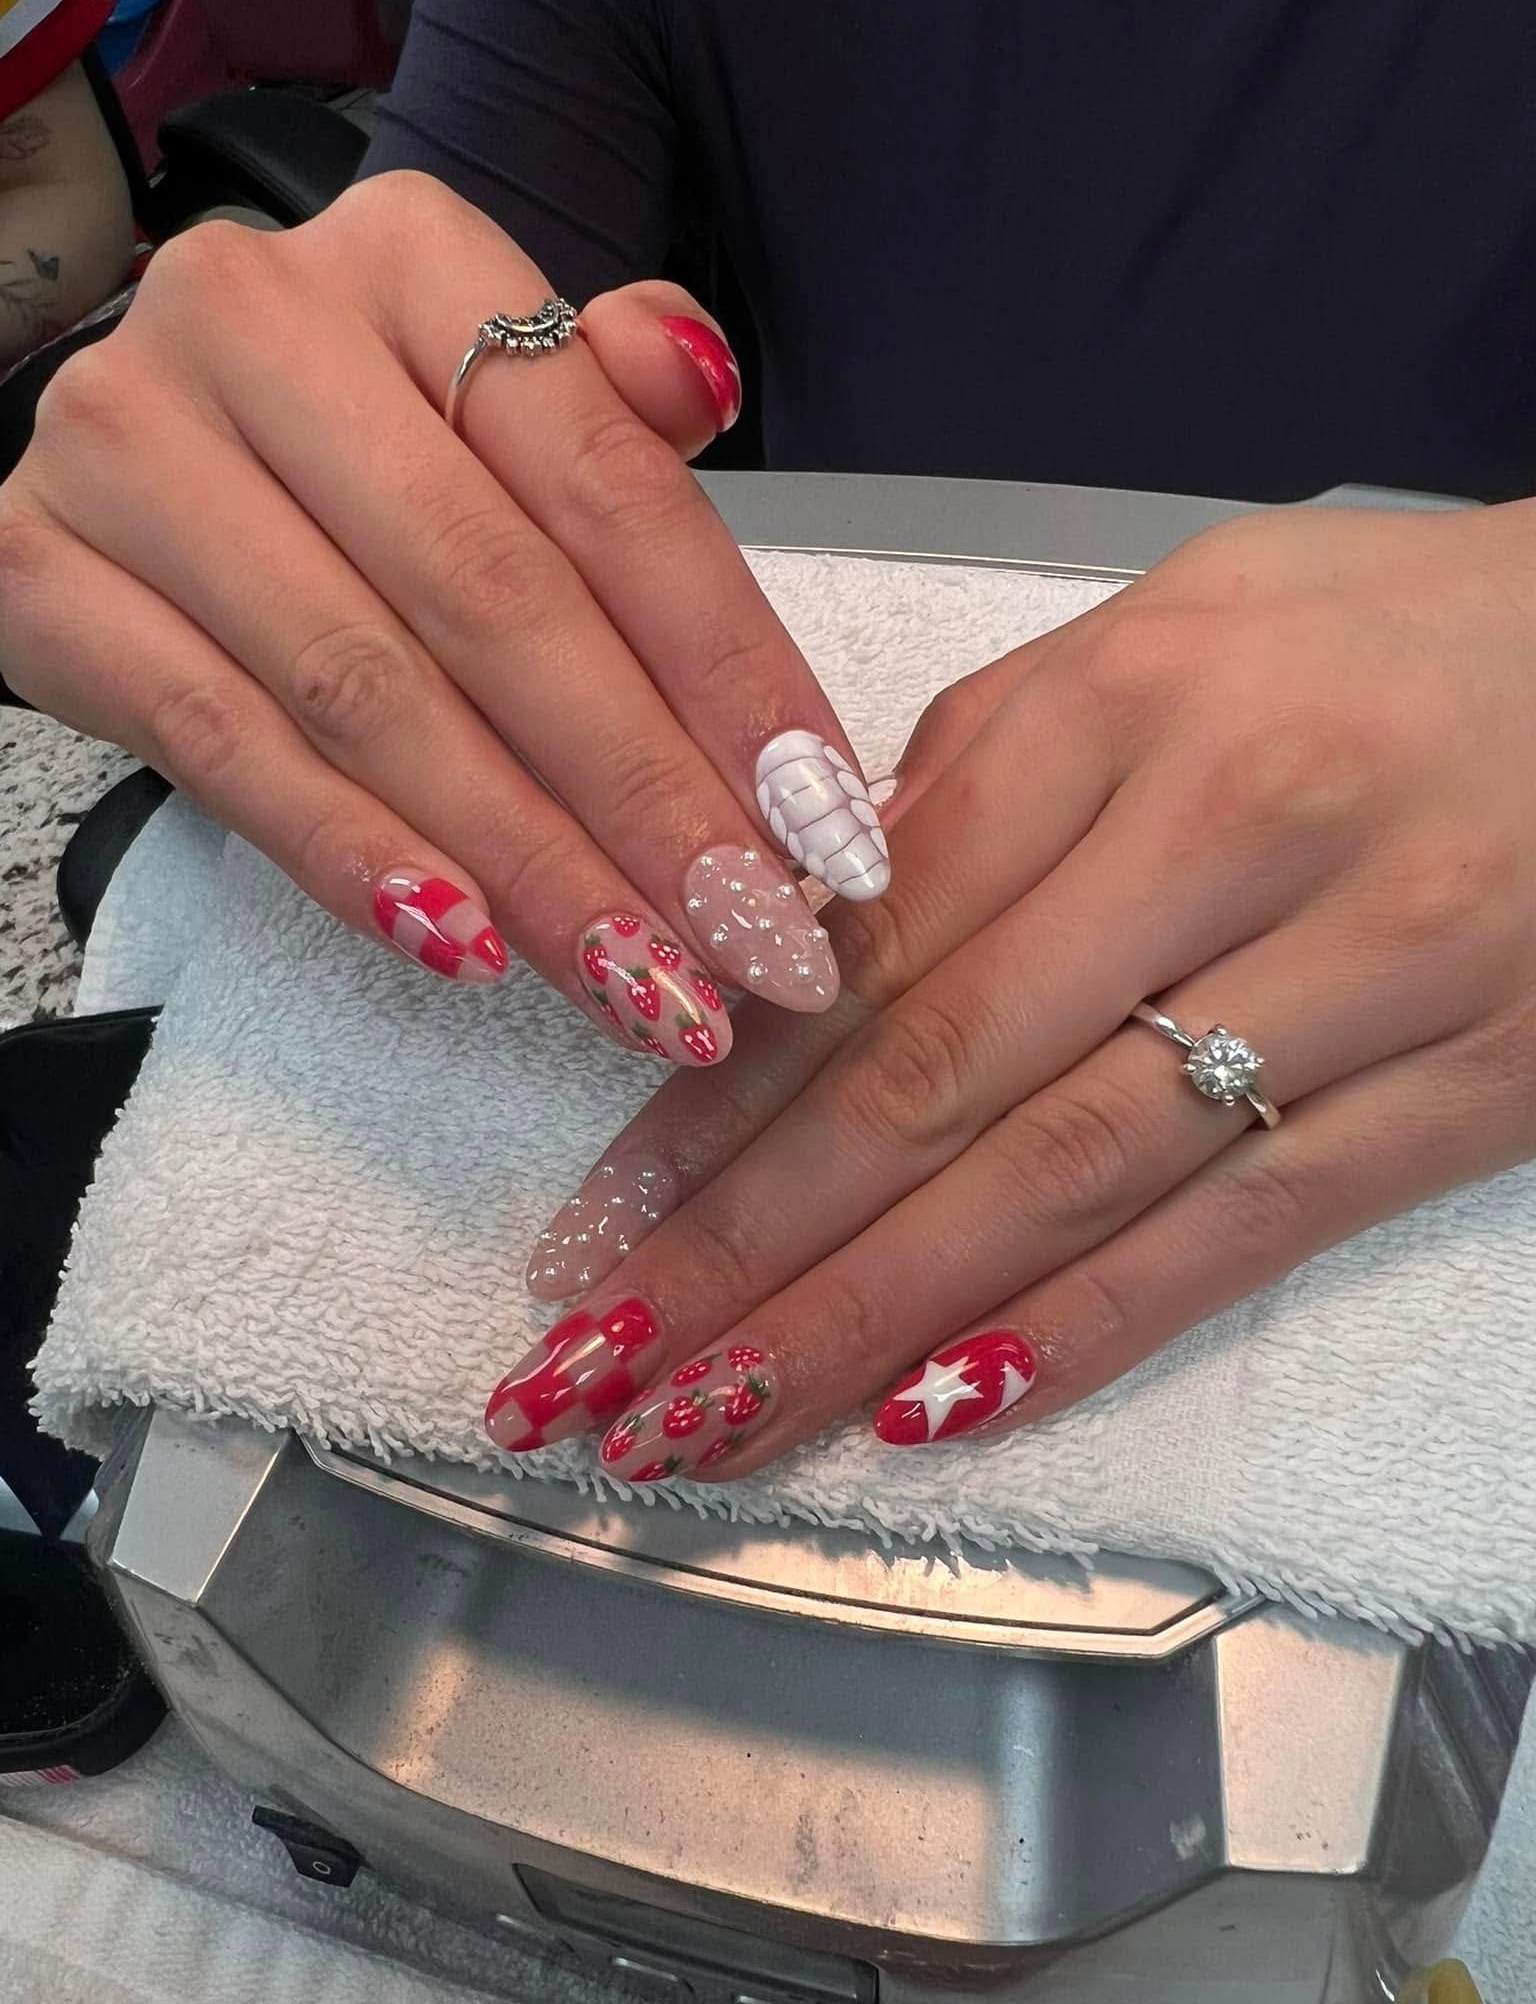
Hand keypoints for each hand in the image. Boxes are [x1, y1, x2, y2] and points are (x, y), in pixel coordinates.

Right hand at [0, 172, 890, 1064]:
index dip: (728, 667)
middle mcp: (256, 322)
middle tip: (750, 938)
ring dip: (528, 859)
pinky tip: (467, 944)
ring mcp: (129, 446)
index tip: (820, 817)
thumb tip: (699, 376)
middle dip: (644, 796)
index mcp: (410, 256)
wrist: (145, 452)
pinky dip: (354, 855)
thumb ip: (607, 410)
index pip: (604, 484)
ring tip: (643, 981)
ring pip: (369, 691)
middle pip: (495, 599)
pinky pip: (220, 747)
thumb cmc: (370, 446)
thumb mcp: (497, 399)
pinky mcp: (40, 575)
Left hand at [485, 501, 1535, 1472]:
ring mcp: (1364, 973)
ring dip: (869, 1323)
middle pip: (940, 1080)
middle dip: (746, 1250)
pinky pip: (1243, 1230)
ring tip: (714, 1424)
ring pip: (1067, 1180)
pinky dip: (1083, 1330)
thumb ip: (984, 776)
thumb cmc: (1389, 633)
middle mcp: (1231, 835)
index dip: (721, 1103)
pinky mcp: (1468, 1090)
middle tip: (594, 1373)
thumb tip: (807, 933)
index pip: (875, 942)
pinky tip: (937, 1413)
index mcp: (1128, 704)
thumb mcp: (1169, 630)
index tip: (606, 1221)